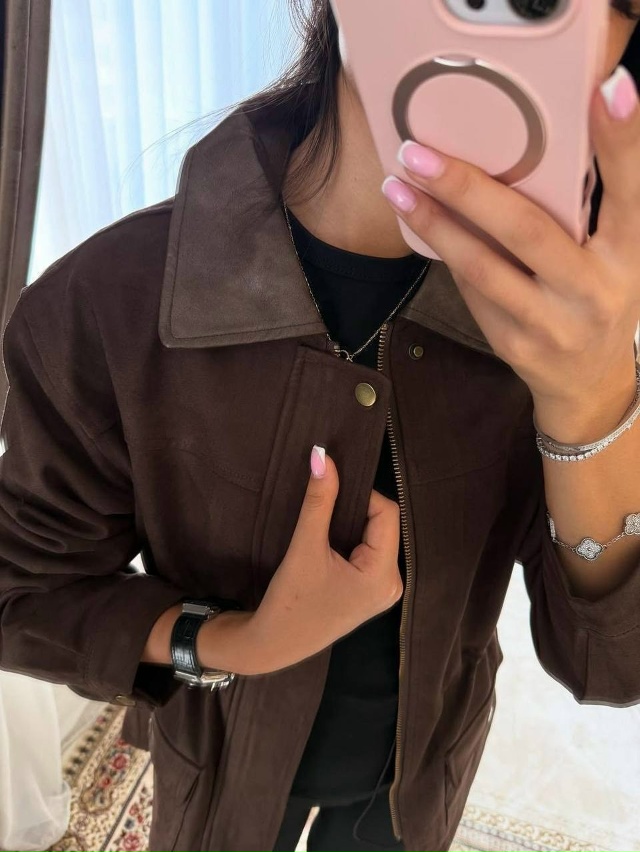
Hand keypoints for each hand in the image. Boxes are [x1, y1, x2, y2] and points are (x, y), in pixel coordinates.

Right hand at [242, 448, 402, 674]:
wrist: (273, 645)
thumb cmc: (290, 601)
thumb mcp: (305, 547)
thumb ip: (318, 500)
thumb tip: (322, 456)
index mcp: (384, 575)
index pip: (386, 513)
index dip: (360, 494)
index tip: (330, 491)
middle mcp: (391, 583)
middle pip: (383, 524)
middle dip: (355, 509)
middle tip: (324, 506)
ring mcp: (382, 591)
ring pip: (375, 537)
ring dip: (351, 523)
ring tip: (323, 525)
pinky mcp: (369, 593)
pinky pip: (368, 552)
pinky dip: (350, 539)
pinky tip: (327, 543)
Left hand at [381, 65, 639, 443]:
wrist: (588, 384)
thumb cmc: (596, 298)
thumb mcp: (611, 255)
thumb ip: (582, 212)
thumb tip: (521, 151)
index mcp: (628, 254)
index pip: (631, 191)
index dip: (623, 141)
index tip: (611, 89)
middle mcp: (594, 289)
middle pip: (527, 230)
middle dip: (467, 188)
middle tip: (418, 154)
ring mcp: (551, 323)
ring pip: (482, 267)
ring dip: (434, 224)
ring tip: (397, 188)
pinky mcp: (514, 344)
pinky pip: (472, 291)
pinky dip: (447, 252)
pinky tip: (420, 222)